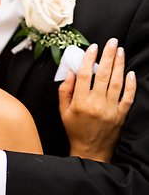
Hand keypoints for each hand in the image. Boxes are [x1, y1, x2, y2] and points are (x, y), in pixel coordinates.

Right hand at [58, 38, 135, 161]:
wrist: (90, 152)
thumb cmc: (75, 130)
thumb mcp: (63, 111)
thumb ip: (65, 90)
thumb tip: (70, 71)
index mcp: (80, 102)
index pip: (84, 75)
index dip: (89, 59)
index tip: (93, 47)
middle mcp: (96, 104)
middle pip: (103, 75)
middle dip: (108, 56)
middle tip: (112, 42)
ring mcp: (110, 110)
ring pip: (116, 83)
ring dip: (119, 65)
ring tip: (120, 51)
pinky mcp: (121, 115)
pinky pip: (128, 98)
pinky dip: (130, 85)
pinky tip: (130, 72)